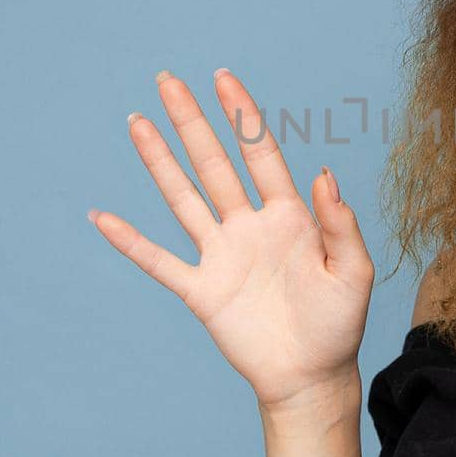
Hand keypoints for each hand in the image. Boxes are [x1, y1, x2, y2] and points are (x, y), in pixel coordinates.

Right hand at [89, 68, 374, 409]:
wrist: (311, 378)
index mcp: (289, 216)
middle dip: (191, 122)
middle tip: (167, 81)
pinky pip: (159, 261)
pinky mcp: (202, 291)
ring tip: (138, 122)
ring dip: (160, 161)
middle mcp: (249, 226)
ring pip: (183, 198)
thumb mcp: (353, 272)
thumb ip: (341, 224)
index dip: (243, 116)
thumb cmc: (339, 325)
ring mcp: (221, 255)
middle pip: (214, 163)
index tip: (222, 79)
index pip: (260, 153)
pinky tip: (103, 217)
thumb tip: (325, 173)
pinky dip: (130, 241)